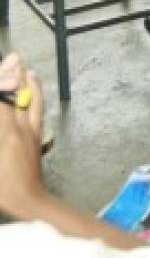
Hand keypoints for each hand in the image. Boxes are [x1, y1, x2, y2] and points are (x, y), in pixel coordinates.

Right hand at [0, 54, 46, 217]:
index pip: (1, 101)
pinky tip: (33, 81)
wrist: (28, 200)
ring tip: (20, 61)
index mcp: (4, 135)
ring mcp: (30, 131)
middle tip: (12, 56)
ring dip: (24, 79)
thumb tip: (2, 108)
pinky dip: (35, 92)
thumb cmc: (1, 186)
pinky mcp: (37, 136)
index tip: (2, 70)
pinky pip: (38, 108)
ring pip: (29, 98)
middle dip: (10, 75)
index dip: (0, 85)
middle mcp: (18, 129)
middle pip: (14, 95)